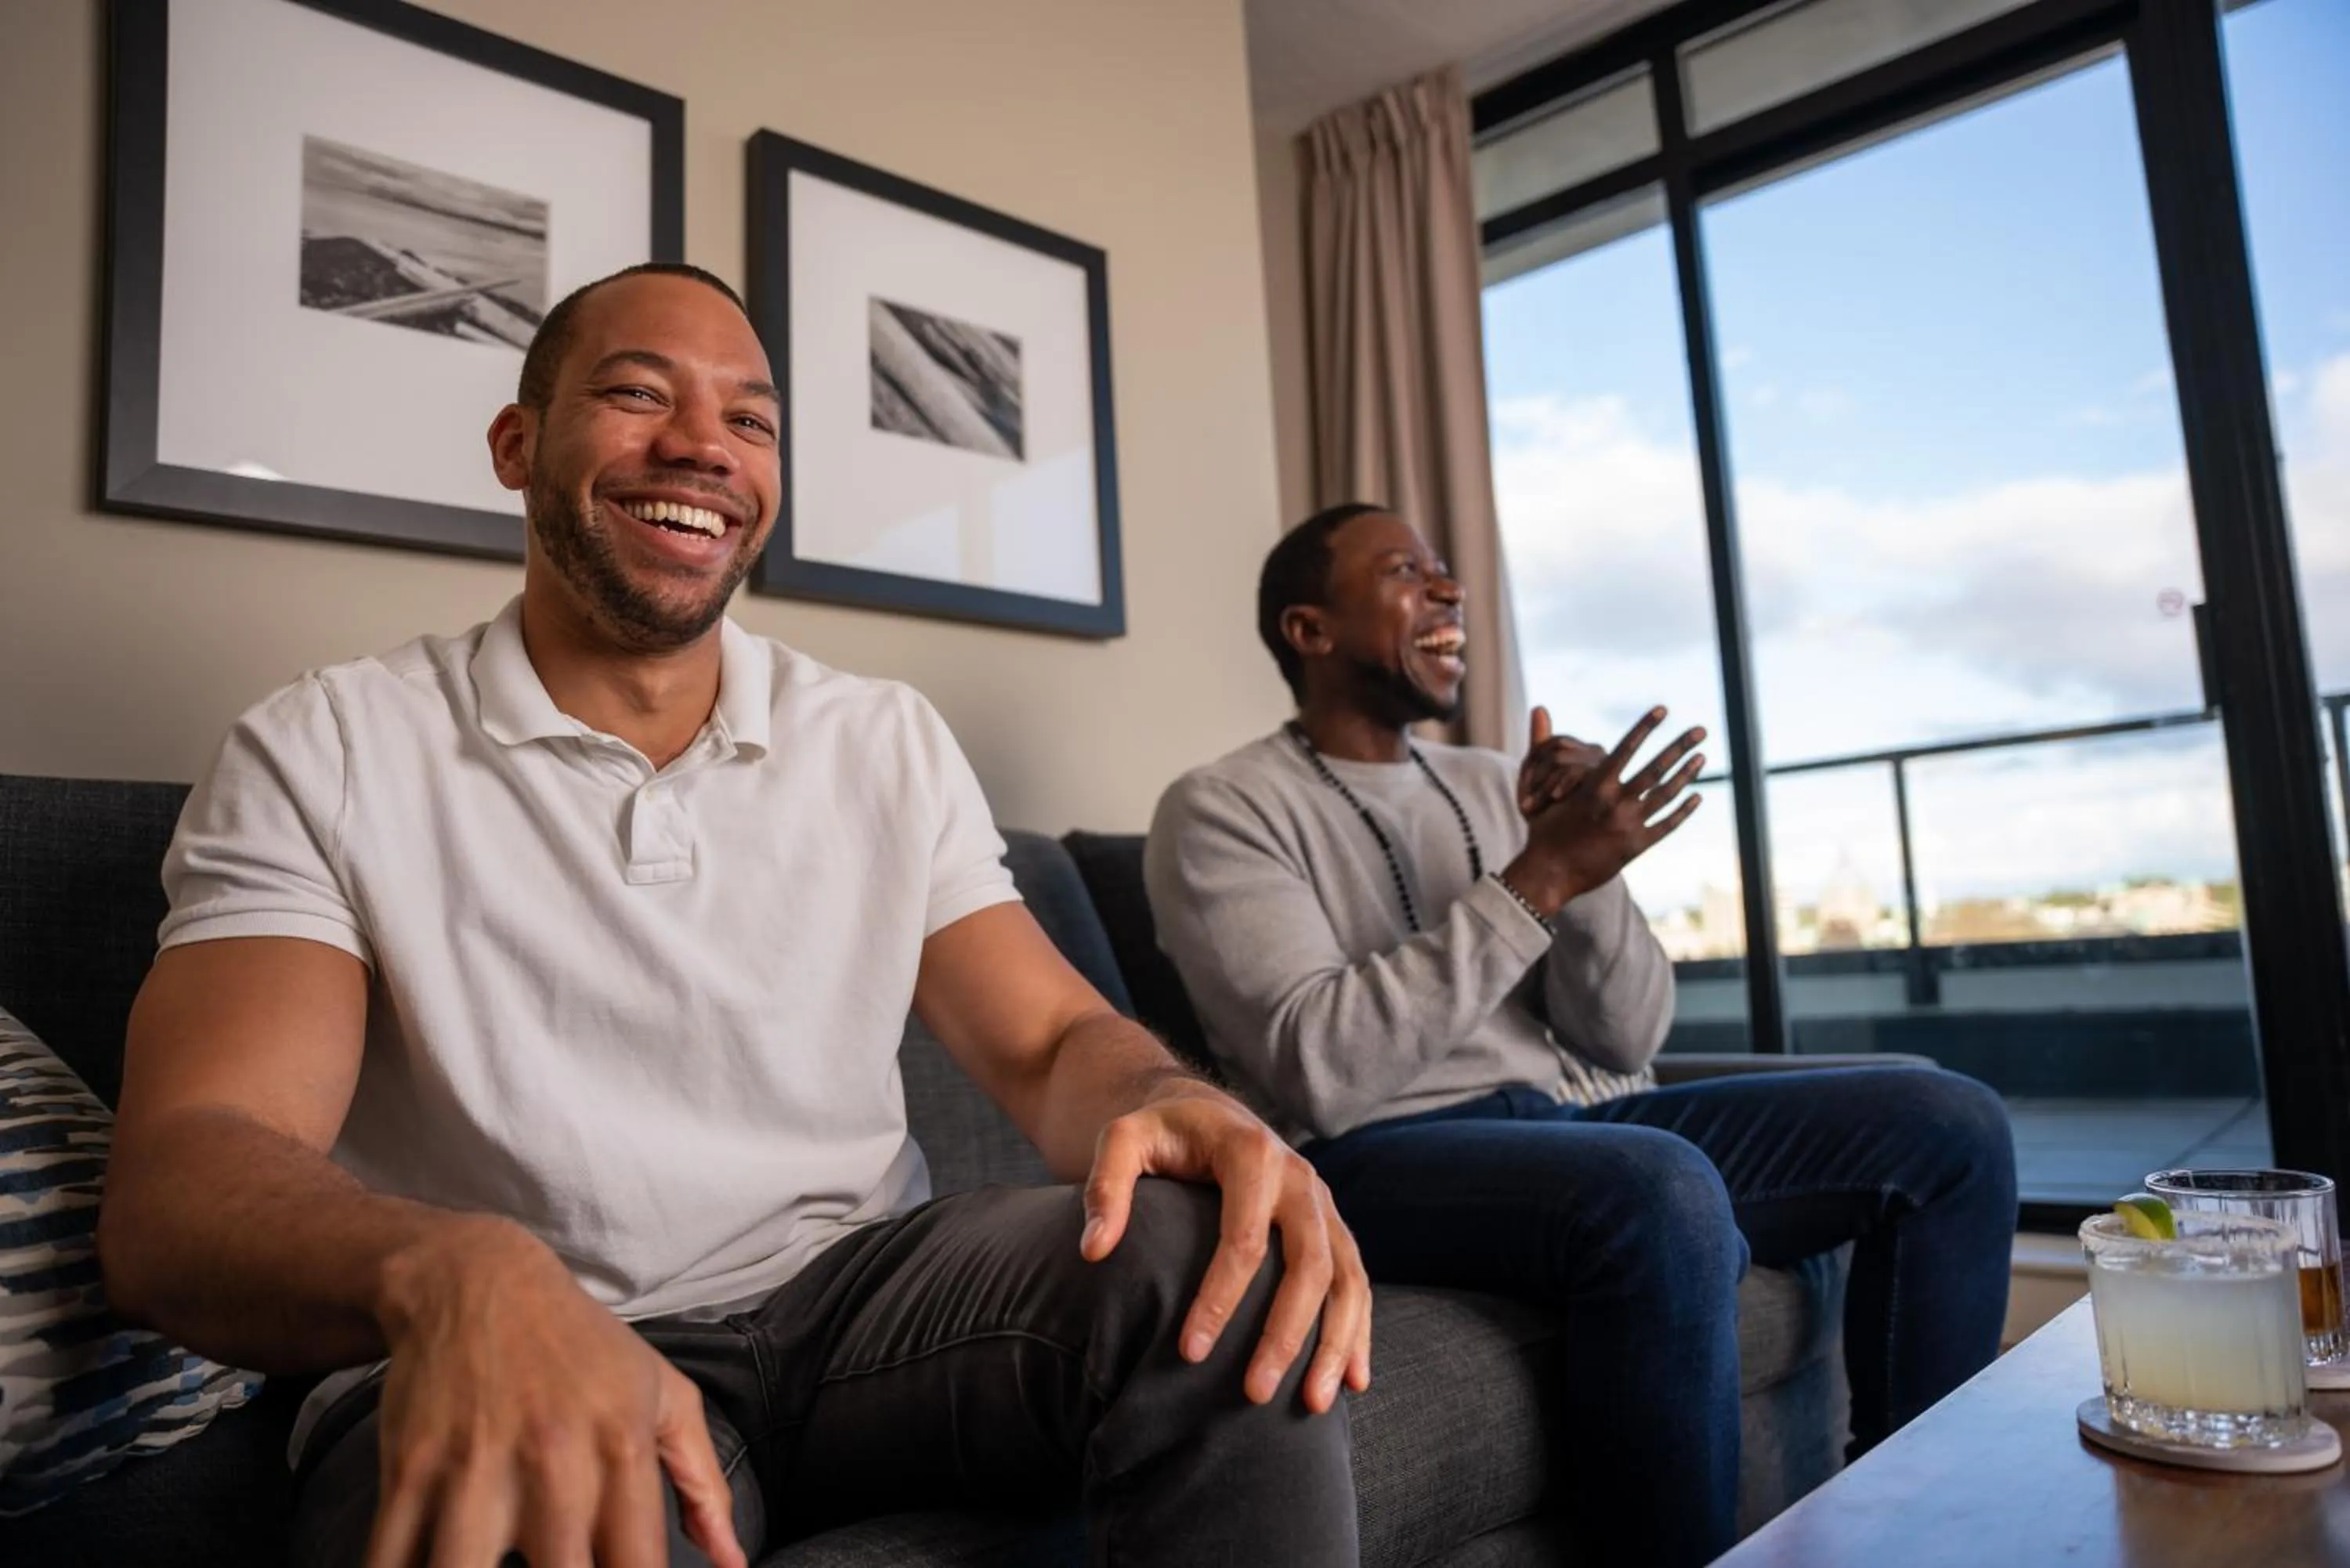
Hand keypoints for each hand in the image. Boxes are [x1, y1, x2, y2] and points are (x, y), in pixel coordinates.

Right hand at [366, 1218, 745, 1567]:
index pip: (638, 1564)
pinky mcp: (410, 1470)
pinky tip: (431, 1564)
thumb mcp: (664, 1395)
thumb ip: (704, 1483)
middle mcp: (554, 1460)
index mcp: (622, 1446)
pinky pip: (394, 1558)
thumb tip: (733, 1563)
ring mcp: (476, 1467)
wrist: (477, 1282)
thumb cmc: (583, 1349)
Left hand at [1079, 1086, 1370, 1414]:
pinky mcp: (1334, 1227)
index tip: (1189, 1353)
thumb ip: (1105, 1187)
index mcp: (1252, 1154)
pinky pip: (1357, 1281)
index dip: (1220, 1299)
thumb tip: (1093, 1250)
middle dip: (1285, 1334)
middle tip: (1255, 1393)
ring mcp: (1324, 1205)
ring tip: (1313, 1405)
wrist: (1207, 1111)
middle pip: (1308, 1264)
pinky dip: (1359, 1331)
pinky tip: (1354, 1380)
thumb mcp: (1123, 1140)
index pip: (1244, 1238)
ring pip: (1346, 1278)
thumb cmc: (1161, 1132)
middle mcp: (1300, 1179)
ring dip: (1335, 1343)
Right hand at [1504, 706, 1705, 914]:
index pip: (1626, 747)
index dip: (1645, 726)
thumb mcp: (1539, 783)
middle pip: (1656, 768)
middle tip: (1701, 730)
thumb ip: (1543, 744)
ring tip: (1702, 758)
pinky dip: (1683, 811)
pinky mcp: (1636, 846)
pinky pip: (1667, 825)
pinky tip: (1697, 798)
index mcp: (1594, 785)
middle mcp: (1615, 802)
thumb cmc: (1542, 827)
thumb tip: (1538, 706)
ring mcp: (1628, 825)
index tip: (1663, 709)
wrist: (1548, 872)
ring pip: (1666, 794)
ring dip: (1686, 774)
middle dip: (1680, 746)